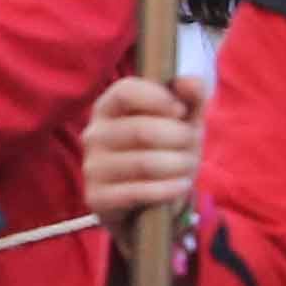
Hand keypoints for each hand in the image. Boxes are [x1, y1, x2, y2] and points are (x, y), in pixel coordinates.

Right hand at [78, 71, 202, 223]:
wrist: (148, 204)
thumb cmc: (164, 153)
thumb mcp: (182, 124)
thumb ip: (190, 100)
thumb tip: (192, 82)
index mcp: (108, 108)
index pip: (125, 91)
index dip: (159, 99)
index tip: (180, 112)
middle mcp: (94, 134)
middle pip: (142, 130)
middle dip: (179, 139)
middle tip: (192, 147)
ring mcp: (93, 167)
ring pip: (144, 163)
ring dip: (178, 166)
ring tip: (187, 168)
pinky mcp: (97, 197)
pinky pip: (138, 192)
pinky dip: (168, 189)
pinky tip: (179, 186)